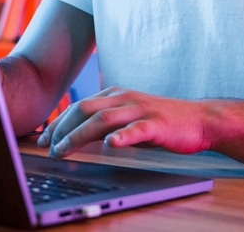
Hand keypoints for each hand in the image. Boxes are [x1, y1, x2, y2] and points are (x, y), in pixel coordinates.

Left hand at [37, 87, 209, 157]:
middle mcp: (124, 98)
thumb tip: (80, 136)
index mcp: (116, 95)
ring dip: (79, 135)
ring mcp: (140, 110)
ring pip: (103, 119)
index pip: (79, 107)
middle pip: (84, 109)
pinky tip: (110, 145)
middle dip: (61, 129)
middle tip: (47, 147)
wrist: (200, 119)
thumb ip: (107, 123)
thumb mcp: (129, 117)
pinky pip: (136, 130)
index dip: (58, 123)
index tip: (43, 139)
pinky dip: (121, 136)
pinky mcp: (156, 124)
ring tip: (64, 150)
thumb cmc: (162, 122)